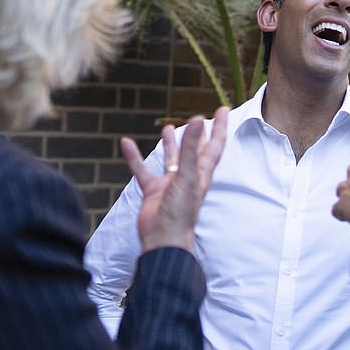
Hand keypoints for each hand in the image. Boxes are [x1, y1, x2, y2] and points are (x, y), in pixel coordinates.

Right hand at [121, 107, 227, 251]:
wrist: (163, 239)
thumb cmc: (180, 212)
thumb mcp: (187, 176)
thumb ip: (190, 148)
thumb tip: (196, 120)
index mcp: (202, 172)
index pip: (214, 145)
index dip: (219, 127)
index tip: (223, 109)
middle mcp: (188, 176)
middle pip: (195, 151)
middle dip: (198, 135)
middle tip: (199, 118)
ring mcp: (170, 184)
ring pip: (171, 159)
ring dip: (171, 144)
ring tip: (168, 127)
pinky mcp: (153, 191)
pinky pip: (143, 170)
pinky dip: (135, 157)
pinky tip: (126, 144)